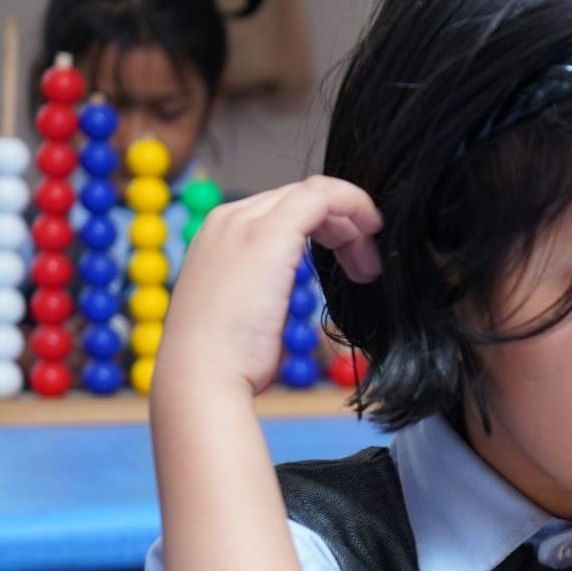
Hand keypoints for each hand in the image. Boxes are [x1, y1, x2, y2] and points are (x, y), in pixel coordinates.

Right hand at [153, 175, 382, 397]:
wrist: (201, 377)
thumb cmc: (229, 360)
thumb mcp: (247, 309)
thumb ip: (264, 286)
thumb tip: (283, 293)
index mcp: (220, 235)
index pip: (286, 210)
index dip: (327, 228)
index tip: (352, 260)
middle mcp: (228, 218)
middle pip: (302, 199)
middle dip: (343, 227)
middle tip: (366, 267)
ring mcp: (245, 221)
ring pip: (315, 193)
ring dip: (352, 224)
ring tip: (368, 266)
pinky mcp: (268, 232)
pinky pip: (323, 195)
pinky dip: (354, 204)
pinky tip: (371, 231)